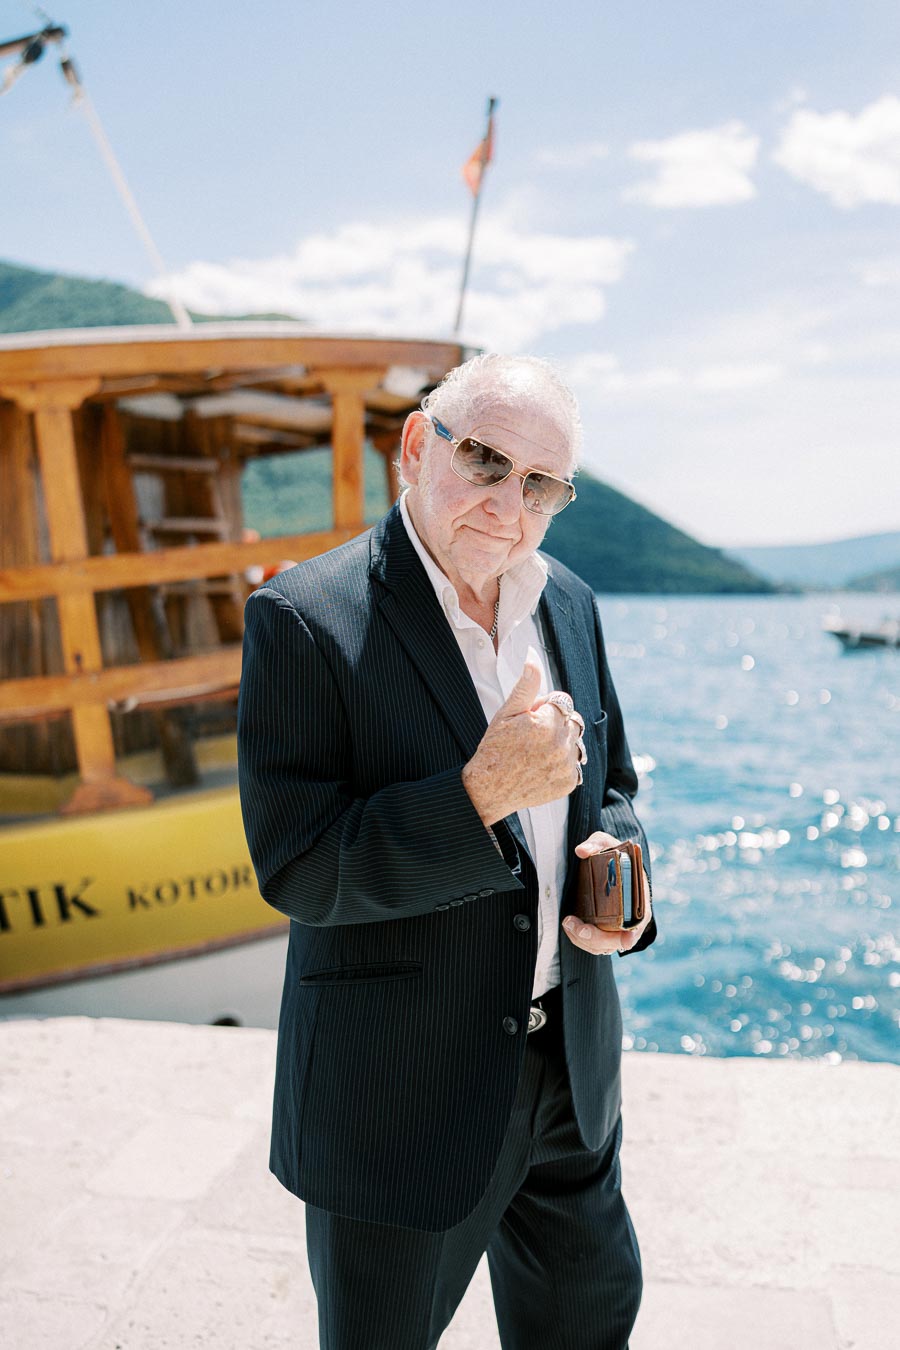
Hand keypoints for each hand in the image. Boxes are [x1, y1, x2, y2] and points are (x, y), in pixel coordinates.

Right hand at [462, 658, 582, 825]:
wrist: (489, 789)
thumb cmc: (495, 748)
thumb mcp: (507, 712)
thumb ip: (526, 684)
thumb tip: (533, 655)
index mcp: (548, 722)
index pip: (562, 702)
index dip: (544, 708)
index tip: (529, 720)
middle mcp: (561, 744)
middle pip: (572, 721)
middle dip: (557, 724)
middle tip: (532, 736)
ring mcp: (566, 765)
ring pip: (575, 743)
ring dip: (562, 744)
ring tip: (537, 752)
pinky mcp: (568, 783)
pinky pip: (574, 765)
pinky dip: (562, 764)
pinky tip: (541, 767)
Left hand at [562, 830, 652, 955]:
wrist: (606, 863)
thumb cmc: (612, 854)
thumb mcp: (606, 843)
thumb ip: (596, 843)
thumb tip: (581, 851)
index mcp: (637, 899)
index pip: (640, 921)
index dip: (635, 933)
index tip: (626, 939)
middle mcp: (628, 918)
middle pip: (617, 940)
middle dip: (598, 938)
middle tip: (580, 927)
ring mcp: (614, 927)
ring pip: (602, 945)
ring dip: (584, 940)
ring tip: (568, 922)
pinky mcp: (600, 930)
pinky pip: (592, 944)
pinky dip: (580, 940)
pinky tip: (569, 926)